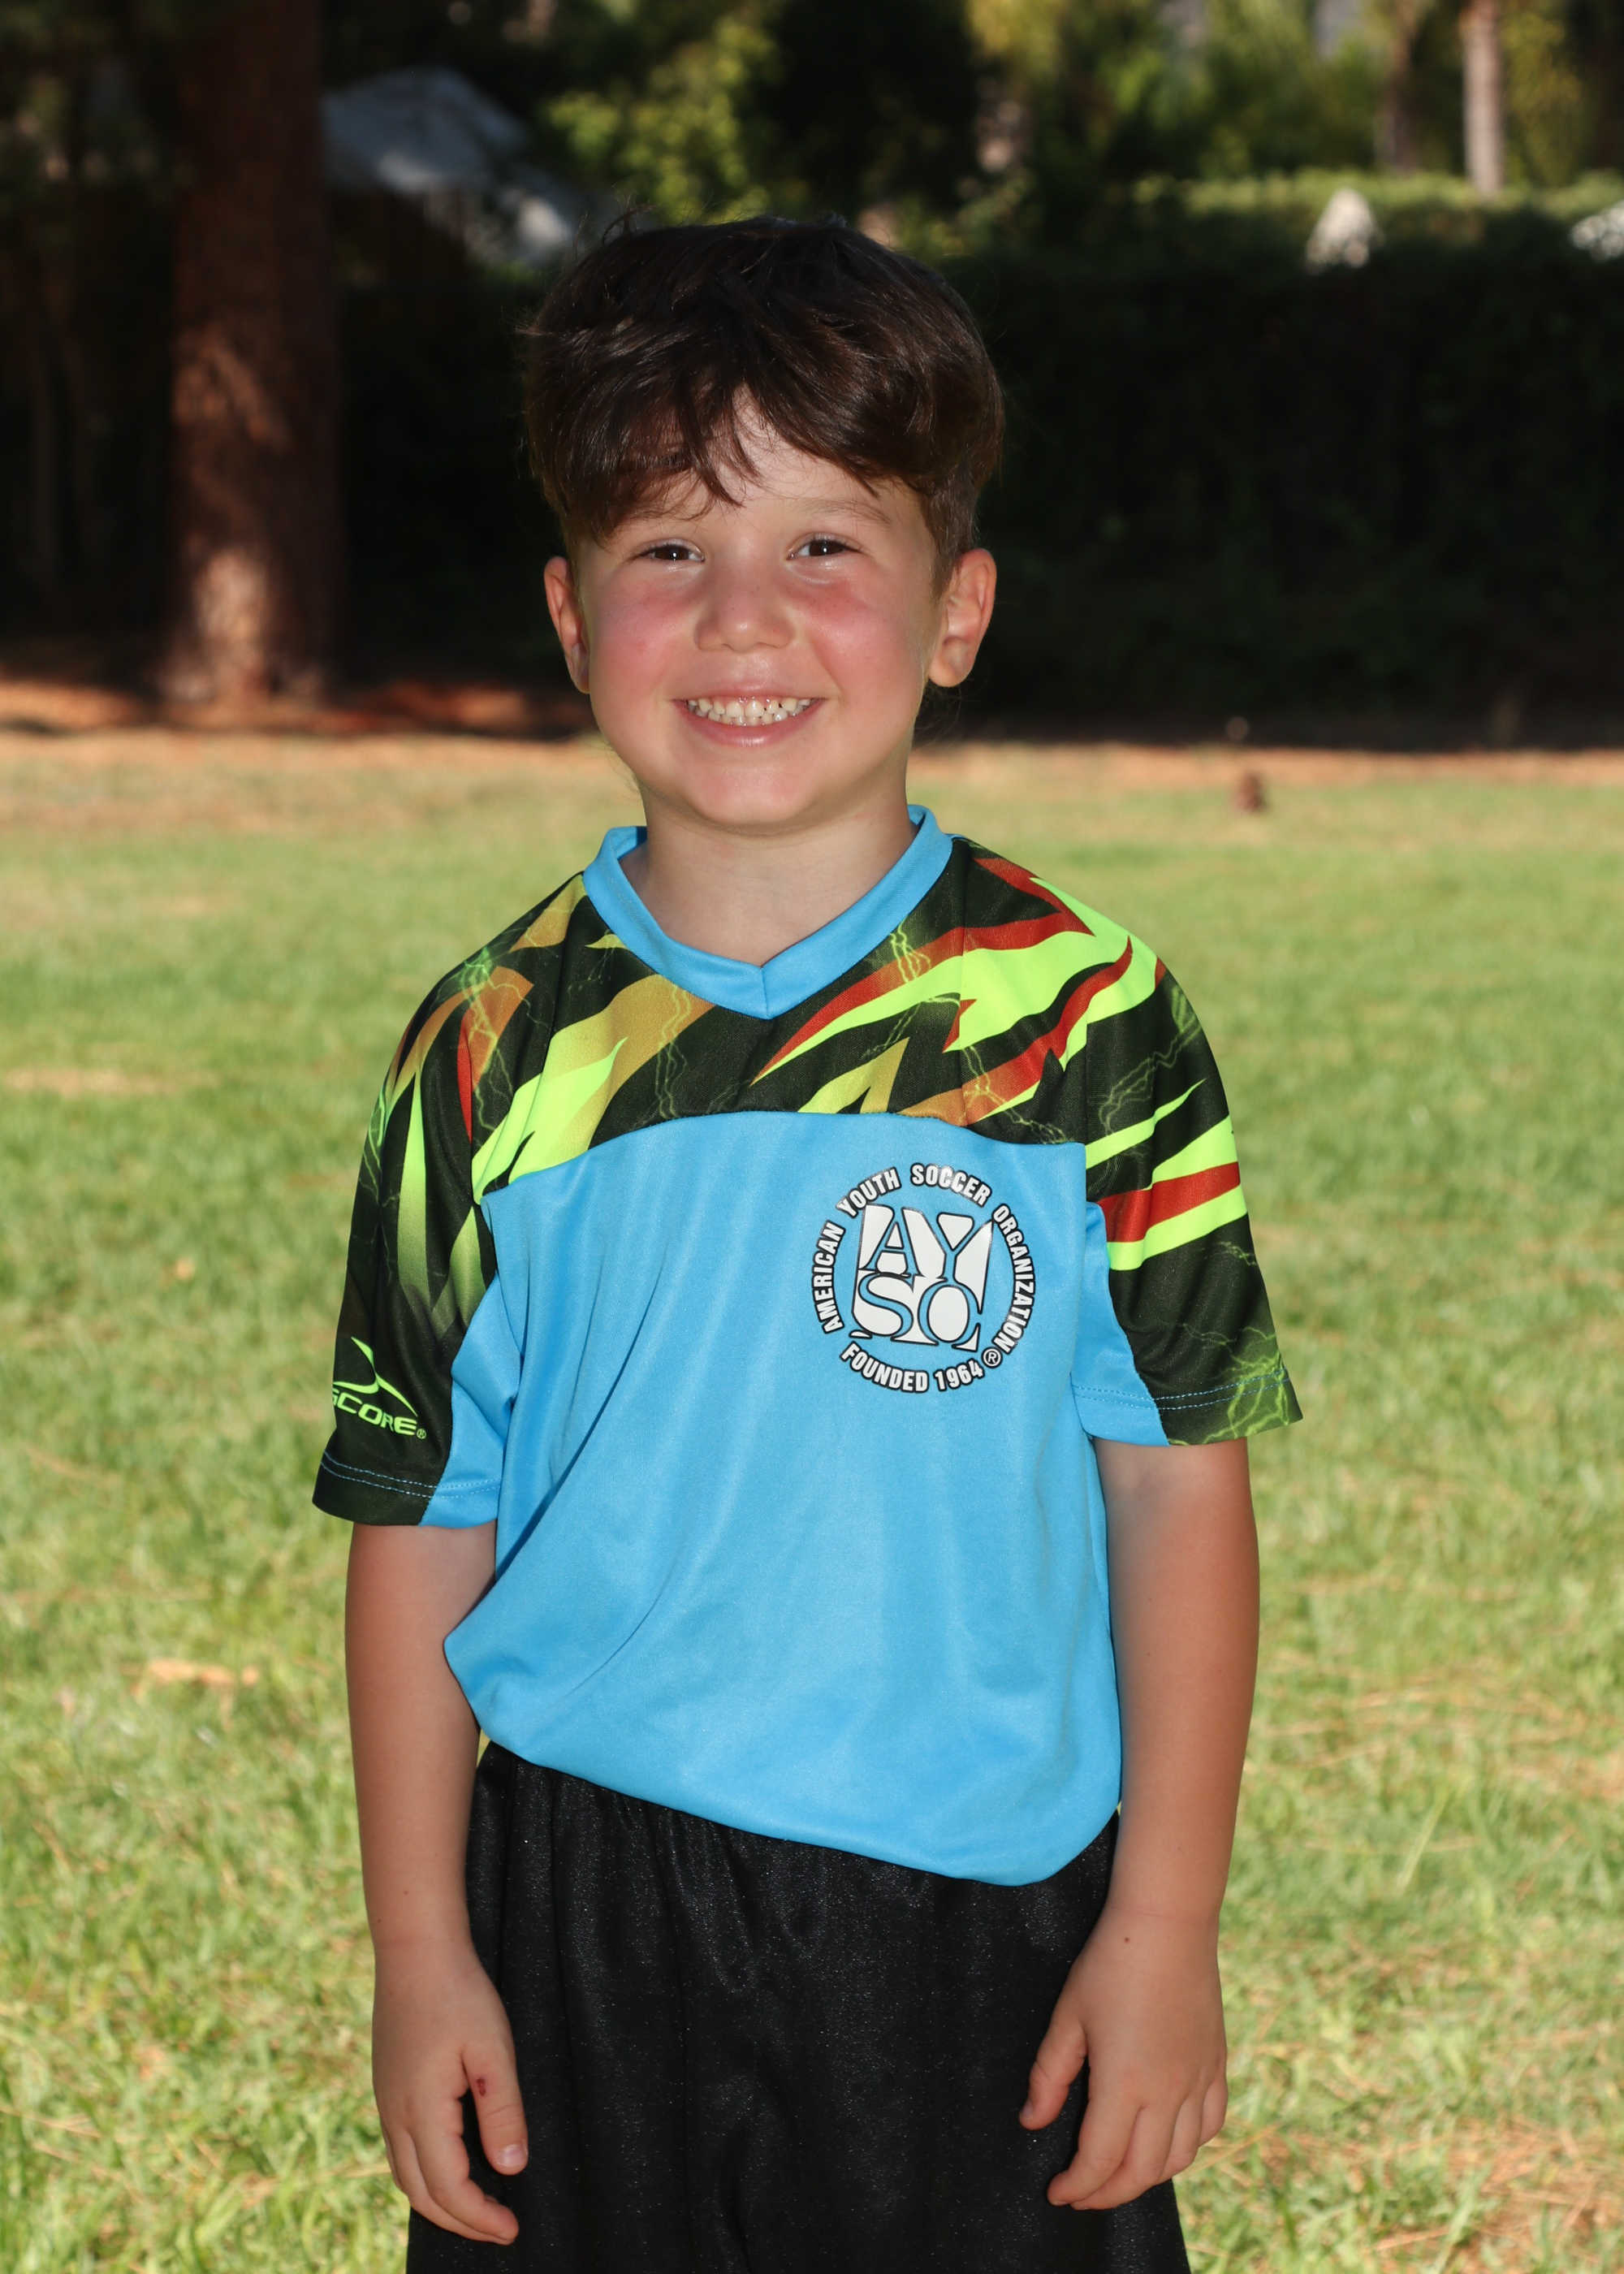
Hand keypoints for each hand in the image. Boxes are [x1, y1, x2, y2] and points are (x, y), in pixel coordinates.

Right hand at [372, 1938, 528, 2242]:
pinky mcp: (386, 2089)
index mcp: (422, 2110)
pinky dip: (424, 2176)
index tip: (512, 2228)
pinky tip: (449, 2168)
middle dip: (461, 2221)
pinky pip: (400, 2152)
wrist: (414, 1950)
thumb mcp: (493, 2050)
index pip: (450, 2189)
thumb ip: (503, 2112)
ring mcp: (386, 2103)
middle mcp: (395, 2116)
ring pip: (406, 2177)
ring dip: (440, 2203)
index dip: (481, 2217)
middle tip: (500, 2230)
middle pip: (422, 2195)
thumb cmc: (459, 1994)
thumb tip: (511, 2170)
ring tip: (478, 2209)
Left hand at [1019, 1904, 1227, 2209]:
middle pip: (1142, 2172)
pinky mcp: (1216, 2065)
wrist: (1167, 1923)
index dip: (1076, 2185)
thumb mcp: (1068, 2016)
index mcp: (1125, 2083)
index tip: (1056, 2192)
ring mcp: (1198, 2080)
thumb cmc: (1110, 1962)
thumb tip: (1032, 2121)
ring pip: (1180, 2157)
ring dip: (1147, 2176)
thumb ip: (1049, 2076)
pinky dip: (1187, 2148)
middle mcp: (1168, 2091)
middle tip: (1082, 2193)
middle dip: (1108, 2193)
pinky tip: (1166, 2142)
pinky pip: (1209, 2126)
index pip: (1100, 2160)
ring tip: (1119, 2173)